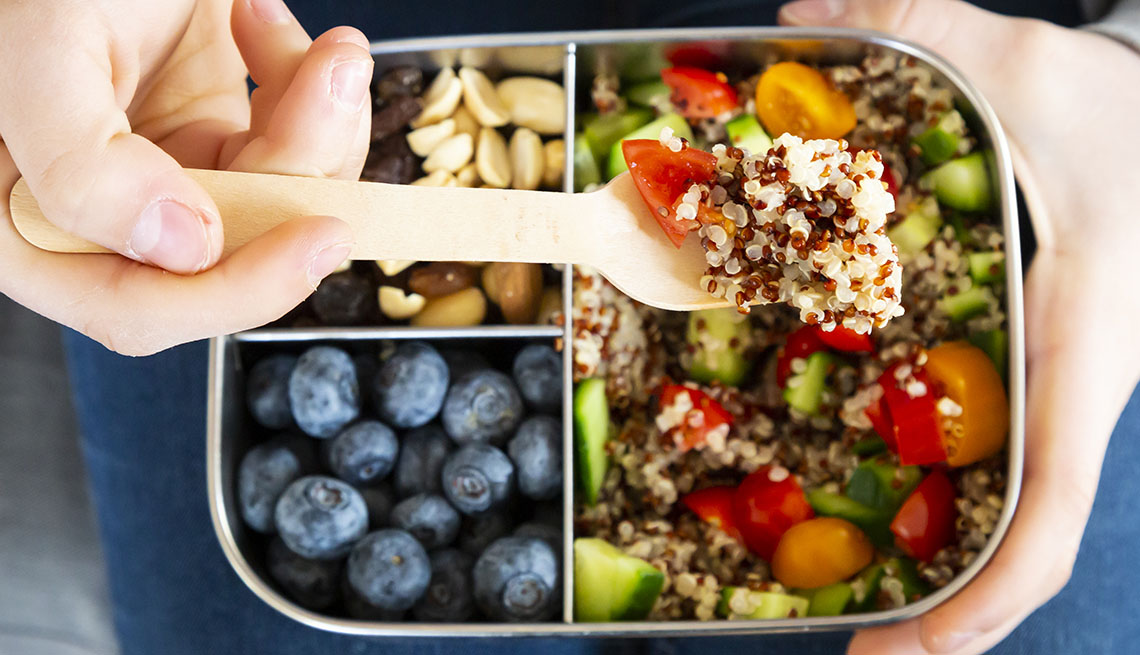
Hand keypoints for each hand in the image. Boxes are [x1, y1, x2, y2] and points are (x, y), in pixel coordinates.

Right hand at [0, 0, 371, 354]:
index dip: (236, 290)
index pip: (139, 306)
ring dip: (325, 120)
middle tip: (334, 88)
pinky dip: (309, 86)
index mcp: (29, 225)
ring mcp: (169, 174)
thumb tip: (181, 248)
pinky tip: (262, 19)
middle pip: (236, 251)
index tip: (314, 237)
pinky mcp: (216, 131)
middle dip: (303, 173)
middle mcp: (106, 214)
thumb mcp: (39, 56)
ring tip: (323, 46)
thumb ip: (85, 170)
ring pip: (282, 198)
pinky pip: (293, 143)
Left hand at [777, 1, 1139, 651]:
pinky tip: (876, 515)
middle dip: (950, 622)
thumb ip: (915, 24)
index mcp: (1086, 351)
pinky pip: (993, 463)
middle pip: (1020, 544)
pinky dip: (945, 509)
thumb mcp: (1023, 61)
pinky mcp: (1031, 376)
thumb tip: (795, 13)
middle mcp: (1068, 393)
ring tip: (853, 618)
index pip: (1055, 510)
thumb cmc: (1126, 106)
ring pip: (1009, 516)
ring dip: (942, 577)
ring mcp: (1049, 394)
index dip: (988, 602)